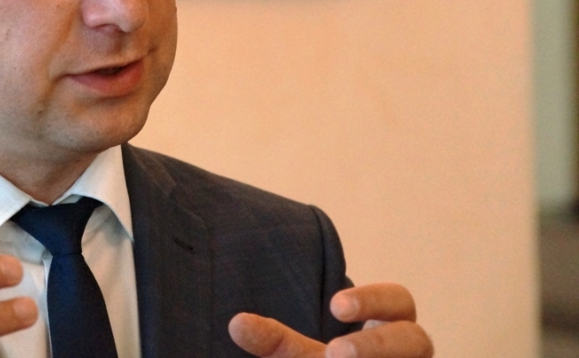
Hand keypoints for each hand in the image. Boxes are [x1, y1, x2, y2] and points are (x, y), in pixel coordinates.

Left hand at [228, 283, 432, 357]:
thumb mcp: (303, 356)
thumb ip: (275, 340)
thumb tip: (235, 324)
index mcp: (393, 326)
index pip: (398, 301)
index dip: (372, 300)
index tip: (335, 306)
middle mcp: (413, 353)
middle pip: (418, 338)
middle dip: (376, 344)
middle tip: (334, 354)